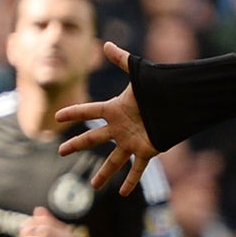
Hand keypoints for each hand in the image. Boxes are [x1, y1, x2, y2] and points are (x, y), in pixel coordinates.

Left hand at [19, 207, 83, 236]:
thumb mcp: (61, 228)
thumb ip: (48, 218)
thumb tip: (38, 209)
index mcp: (52, 226)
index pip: (33, 221)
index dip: (28, 223)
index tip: (27, 225)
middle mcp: (48, 234)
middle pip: (27, 231)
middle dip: (24, 233)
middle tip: (24, 235)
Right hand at [55, 43, 156, 194]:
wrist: (179, 102)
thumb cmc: (158, 88)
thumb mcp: (138, 73)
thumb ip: (123, 60)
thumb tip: (106, 44)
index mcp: (115, 109)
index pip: (88, 111)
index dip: (74, 113)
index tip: (57, 117)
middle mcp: (120, 127)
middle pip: (93, 138)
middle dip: (77, 145)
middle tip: (61, 151)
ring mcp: (131, 140)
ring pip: (113, 160)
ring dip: (104, 173)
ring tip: (93, 186)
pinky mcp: (146, 149)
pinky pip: (136, 168)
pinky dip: (130, 180)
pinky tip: (123, 192)